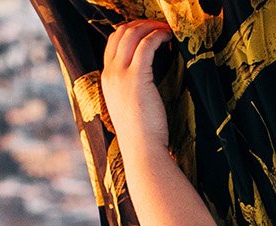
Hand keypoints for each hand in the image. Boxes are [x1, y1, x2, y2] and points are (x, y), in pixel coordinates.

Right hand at [101, 20, 172, 157]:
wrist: (141, 151)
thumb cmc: (141, 133)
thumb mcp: (129, 105)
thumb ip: (131, 87)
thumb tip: (144, 75)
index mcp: (106, 80)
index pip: (112, 42)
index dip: (131, 32)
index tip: (148, 33)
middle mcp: (109, 74)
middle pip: (120, 33)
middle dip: (141, 24)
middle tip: (159, 28)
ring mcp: (120, 75)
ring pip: (132, 34)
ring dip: (151, 27)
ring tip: (166, 31)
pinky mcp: (136, 77)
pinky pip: (147, 43)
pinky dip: (159, 35)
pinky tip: (169, 39)